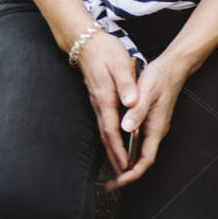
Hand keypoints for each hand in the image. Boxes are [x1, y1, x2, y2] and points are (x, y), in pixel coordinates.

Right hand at [74, 29, 140, 177]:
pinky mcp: (99, 99)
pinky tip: (115, 144)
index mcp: (106, 98)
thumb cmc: (106, 52)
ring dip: (112, 150)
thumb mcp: (120, 65)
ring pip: (105, 131)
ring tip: (120, 167)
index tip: (124, 166)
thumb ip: (126, 85)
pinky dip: (110, 137)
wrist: (86, 42)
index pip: (112, 130)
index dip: (118, 149)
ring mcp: (97, 103)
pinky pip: (104, 124)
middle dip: (114, 157)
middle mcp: (99, 104)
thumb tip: (131, 103)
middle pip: (106, 136)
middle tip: (122, 176)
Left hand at [104, 52, 190, 190]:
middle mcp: (157, 130)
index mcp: (156, 127)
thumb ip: (137, 111)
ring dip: (127, 164)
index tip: (119, 182)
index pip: (146, 159)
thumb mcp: (146, 92)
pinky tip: (119, 151)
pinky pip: (141, 143)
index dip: (132, 173)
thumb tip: (126, 129)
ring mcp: (156, 127)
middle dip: (127, 175)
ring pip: (142, 153)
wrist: (174, 67)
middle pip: (143, 161)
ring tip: (112, 173)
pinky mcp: (152, 121)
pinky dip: (130, 152)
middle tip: (110, 185)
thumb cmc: (161, 77)